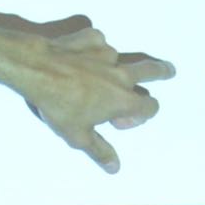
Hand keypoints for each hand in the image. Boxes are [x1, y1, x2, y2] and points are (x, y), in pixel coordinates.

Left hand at [0, 13, 171, 172]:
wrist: (36, 68)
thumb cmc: (58, 105)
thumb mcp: (77, 136)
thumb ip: (99, 151)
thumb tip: (115, 168)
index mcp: (122, 100)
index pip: (150, 107)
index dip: (139, 117)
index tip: (120, 121)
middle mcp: (121, 74)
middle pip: (151, 71)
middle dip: (162, 72)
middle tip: (168, 71)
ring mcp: (107, 52)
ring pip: (119, 59)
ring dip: (113, 68)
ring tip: (96, 73)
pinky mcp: (91, 37)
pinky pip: (98, 43)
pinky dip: (92, 50)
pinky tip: (77, 57)